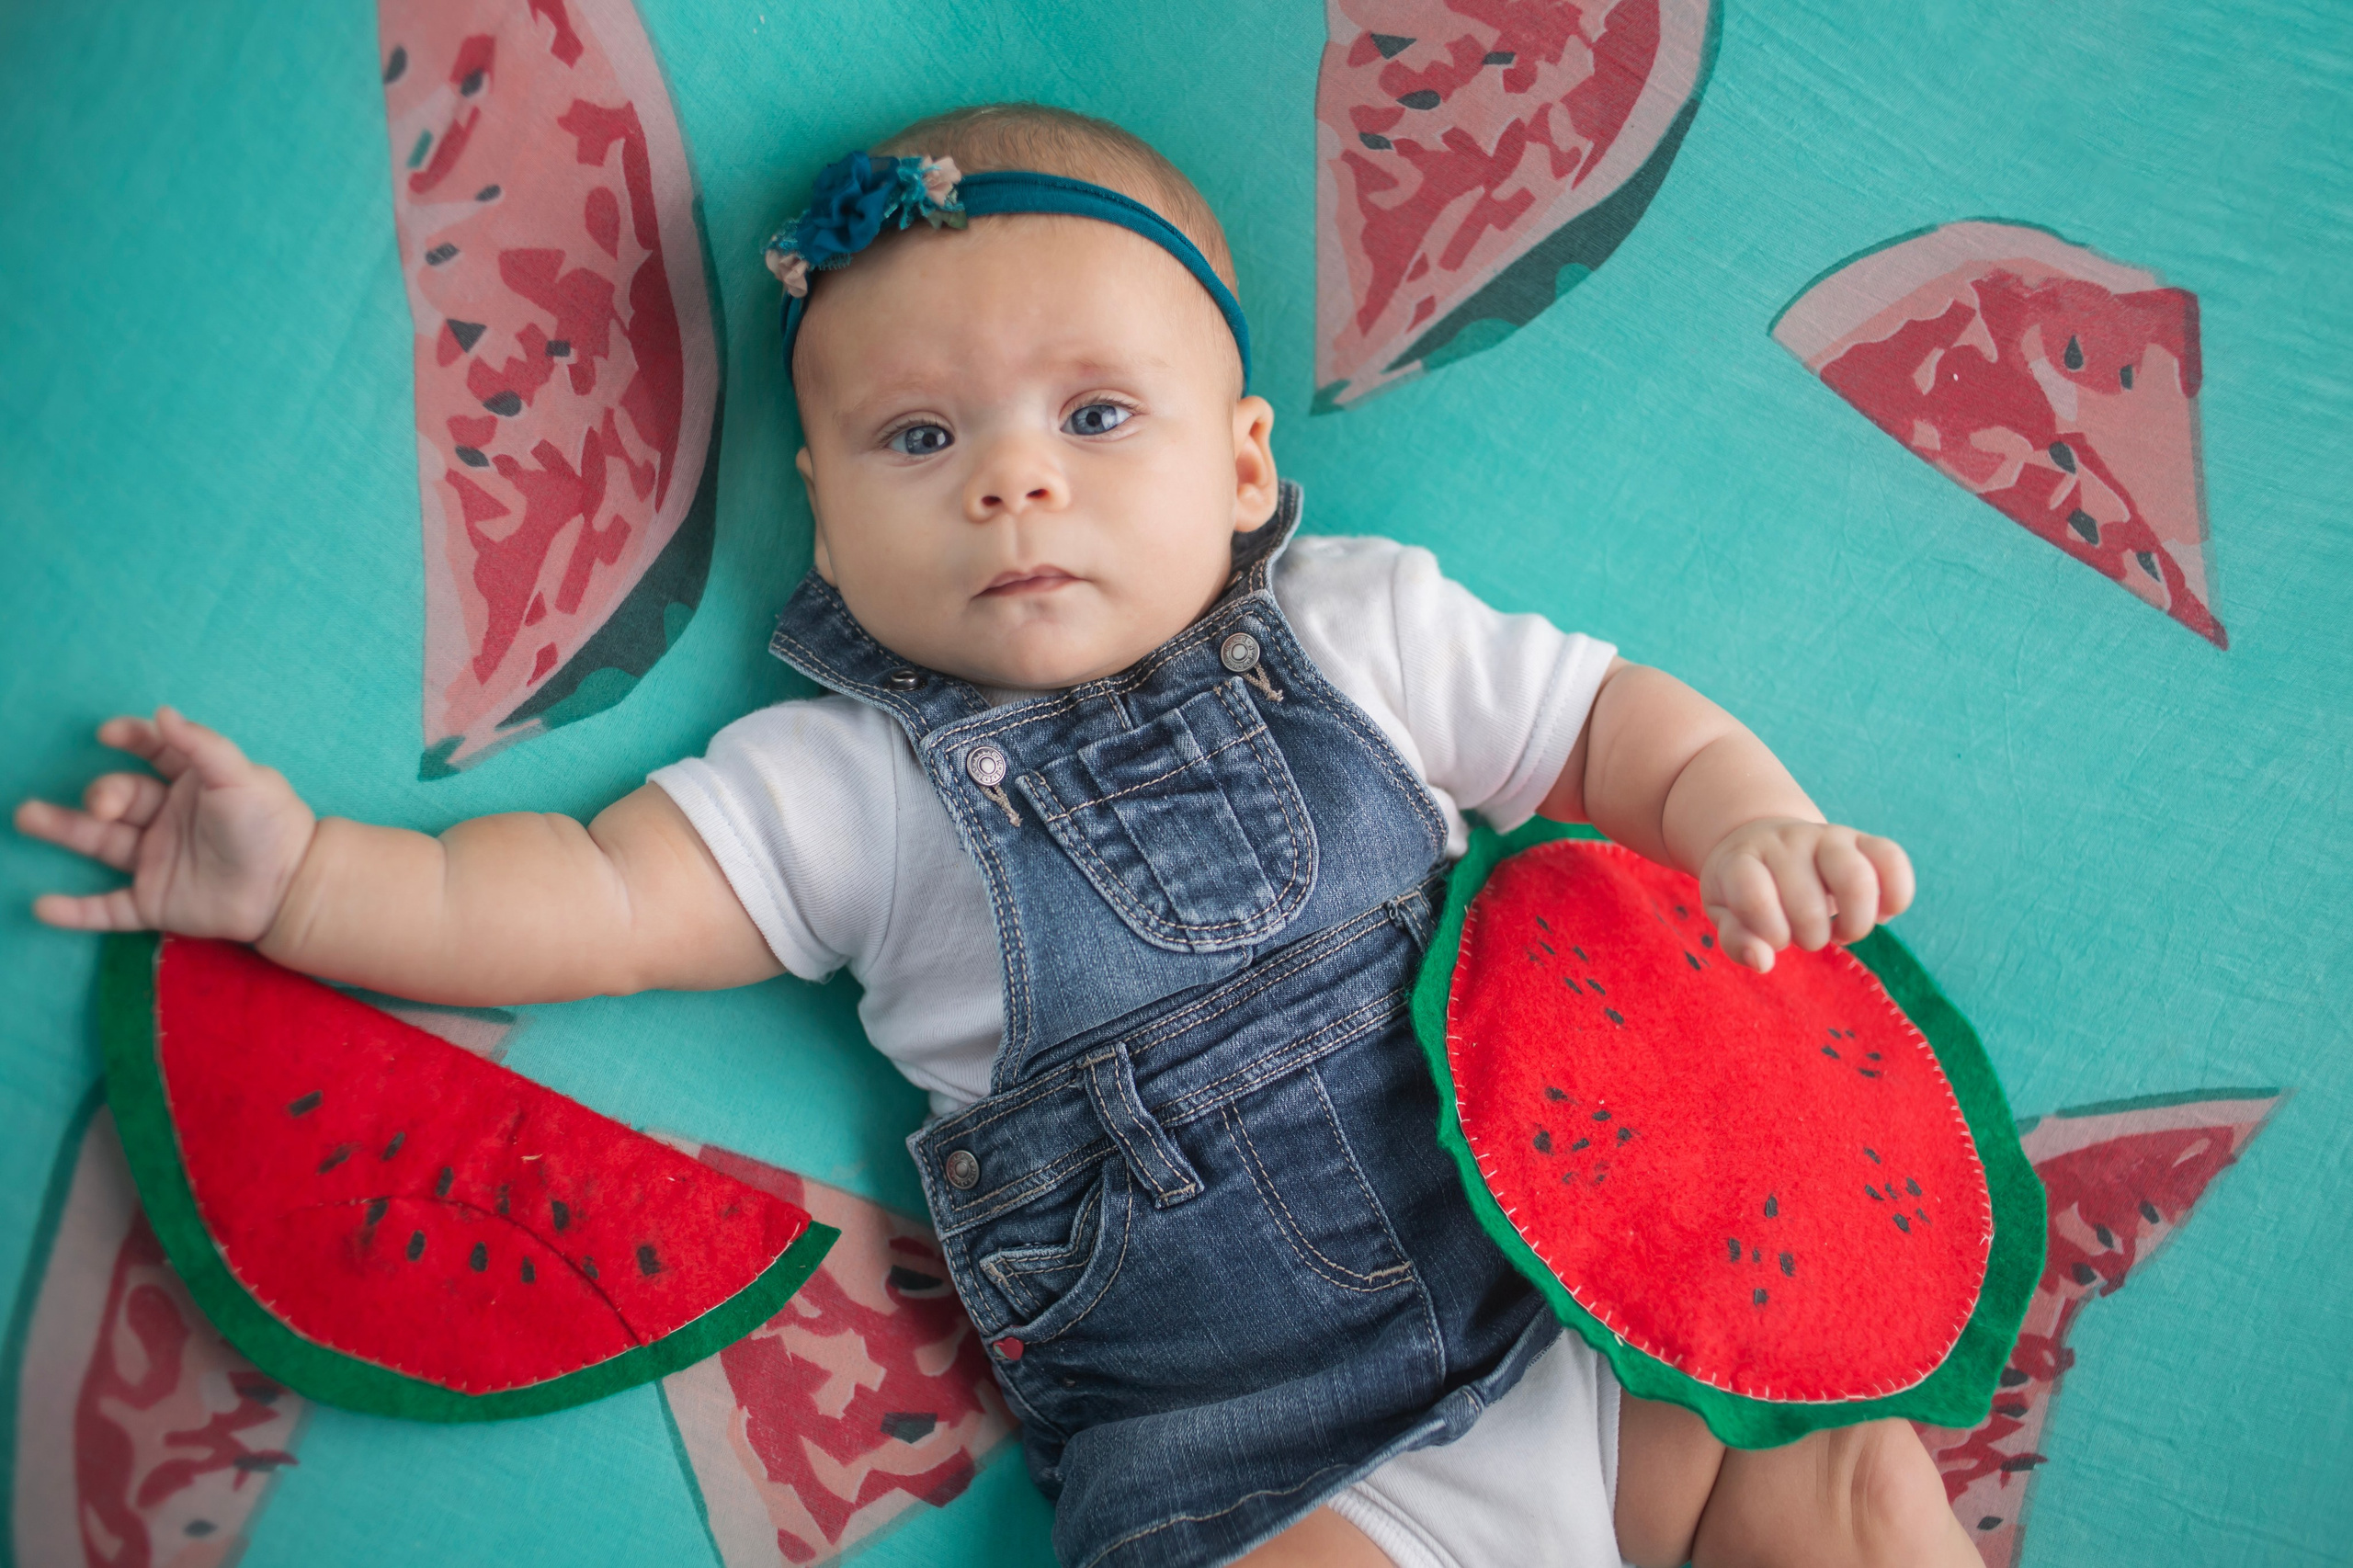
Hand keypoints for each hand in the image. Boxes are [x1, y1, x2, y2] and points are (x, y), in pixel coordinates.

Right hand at [15, 708, 316, 938]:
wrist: (292, 888)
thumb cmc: (271, 826)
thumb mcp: (242, 778)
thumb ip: (202, 745)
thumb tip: (162, 711)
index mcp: (192, 784)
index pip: (153, 751)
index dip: (130, 737)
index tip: (109, 732)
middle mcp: (168, 819)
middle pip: (118, 797)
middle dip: (99, 794)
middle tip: (101, 804)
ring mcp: (158, 860)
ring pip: (100, 843)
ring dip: (61, 829)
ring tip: (24, 816)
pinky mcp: (155, 903)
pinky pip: (107, 909)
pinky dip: (76, 912)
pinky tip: (42, 907)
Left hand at [1697, 817, 1913, 972]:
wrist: (1763, 841)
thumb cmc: (1745, 889)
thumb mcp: (1725, 913)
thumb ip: (1736, 939)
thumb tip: (1762, 960)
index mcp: (1743, 859)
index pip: (1753, 896)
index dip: (1769, 931)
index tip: (1775, 938)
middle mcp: (1786, 842)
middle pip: (1807, 903)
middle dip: (1810, 937)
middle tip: (1808, 935)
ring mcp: (1827, 836)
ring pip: (1856, 879)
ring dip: (1855, 923)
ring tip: (1844, 931)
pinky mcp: (1864, 839)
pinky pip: (1892, 859)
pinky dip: (1896, 895)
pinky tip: (1881, 913)